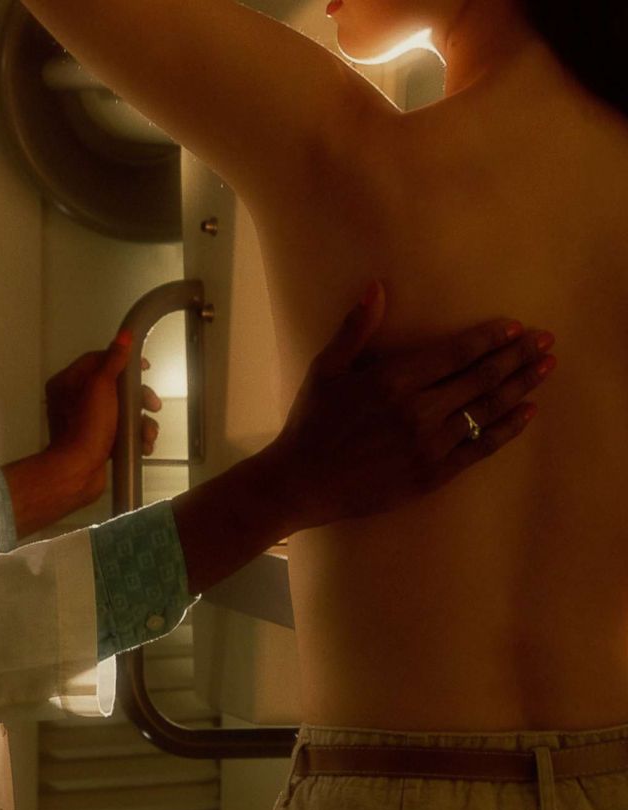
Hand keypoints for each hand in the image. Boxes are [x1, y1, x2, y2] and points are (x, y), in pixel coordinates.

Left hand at [45, 331, 162, 497]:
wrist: (78, 472)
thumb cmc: (87, 427)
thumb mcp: (101, 387)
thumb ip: (114, 360)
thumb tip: (124, 336)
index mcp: (68, 383)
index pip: (99, 360)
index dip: (123, 360)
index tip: (143, 366)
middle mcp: (74, 401)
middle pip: (115, 387)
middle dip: (138, 397)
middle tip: (152, 405)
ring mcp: (86, 422)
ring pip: (121, 412)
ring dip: (141, 421)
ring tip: (148, 434)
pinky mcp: (97, 441)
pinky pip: (120, 432)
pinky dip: (135, 437)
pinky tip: (144, 445)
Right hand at [173, 280, 554, 593]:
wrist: (302, 483)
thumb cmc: (311, 423)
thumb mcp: (326, 370)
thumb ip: (356, 329)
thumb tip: (376, 288)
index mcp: (394, 380)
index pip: (455, 353)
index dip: (489, 338)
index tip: (515, 327)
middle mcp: (418, 410)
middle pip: (481, 379)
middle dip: (517, 358)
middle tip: (546, 342)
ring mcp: (429, 445)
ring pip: (486, 411)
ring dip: (520, 388)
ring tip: (545, 370)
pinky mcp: (432, 474)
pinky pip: (480, 449)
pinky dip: (506, 430)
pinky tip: (525, 414)